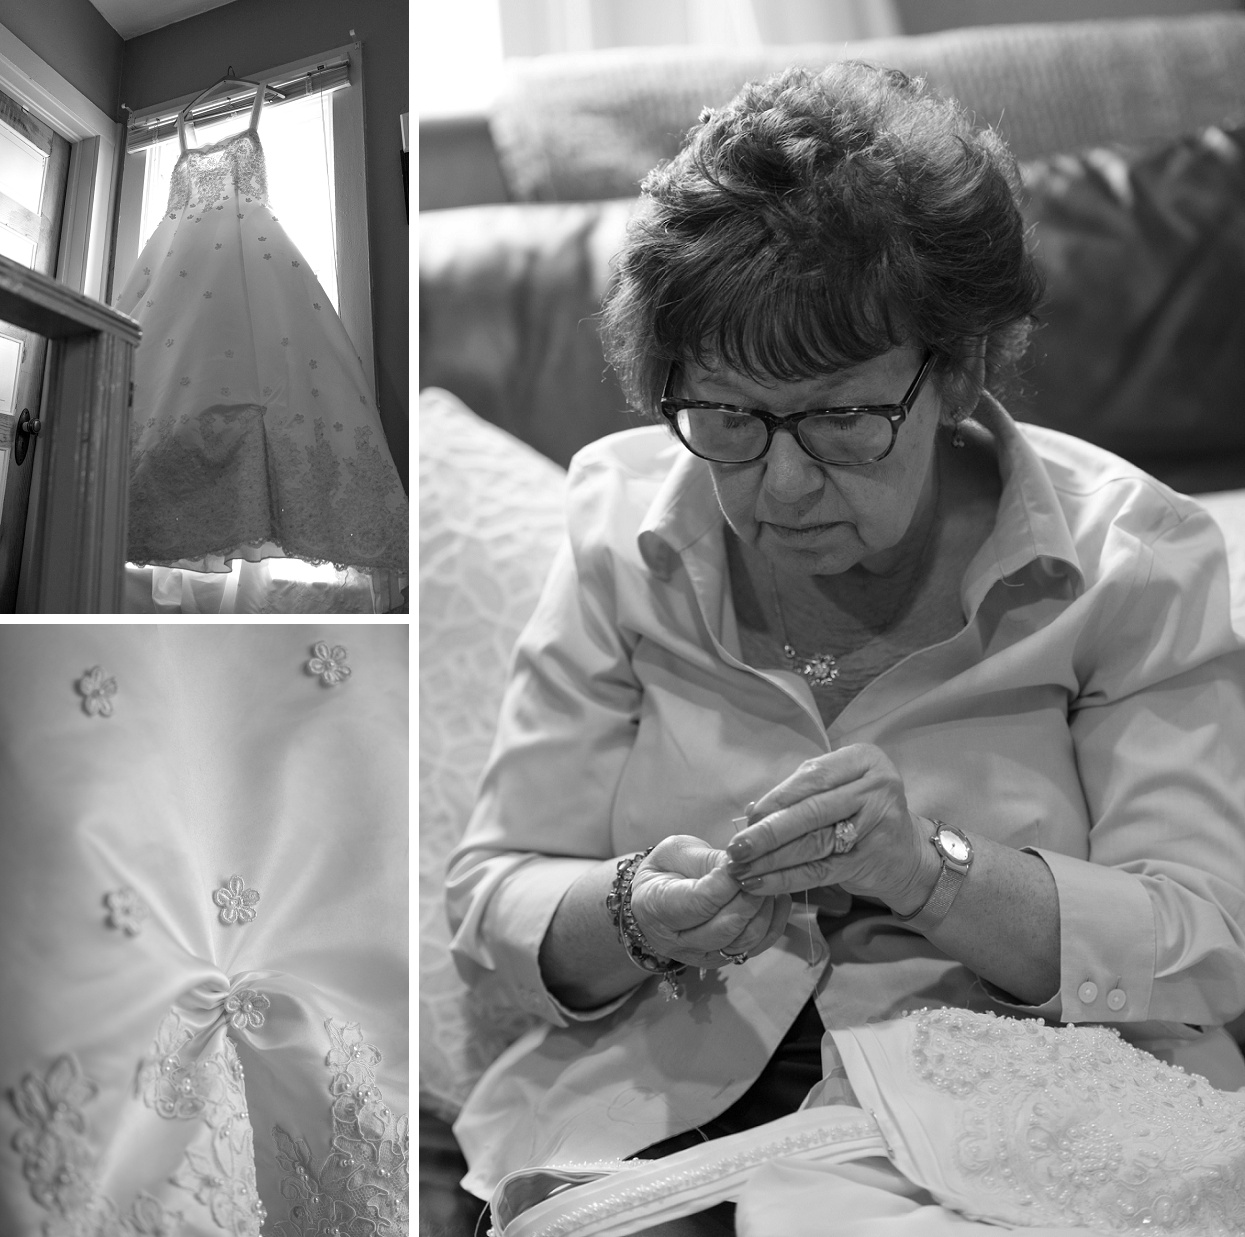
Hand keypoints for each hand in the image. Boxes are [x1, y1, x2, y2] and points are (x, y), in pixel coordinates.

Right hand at [629, 835, 791, 967]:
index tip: (744, 864)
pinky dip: (772, 925)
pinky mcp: (722, 959)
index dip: (726, 884)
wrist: (658, 896)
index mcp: (655, 907)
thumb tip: (741, 866)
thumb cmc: (665, 868)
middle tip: (764, 873)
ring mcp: (699, 955)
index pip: (698, 902)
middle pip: (723, 928)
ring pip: (742, 942)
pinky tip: (779, 901)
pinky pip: (755, 948)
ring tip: (770, 884)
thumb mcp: (677, 851)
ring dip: (763, 912)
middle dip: (750, 899)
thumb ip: (707, 860)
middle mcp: (675, 941)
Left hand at [724, 745, 938, 914]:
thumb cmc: (861, 813)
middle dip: (767, 832)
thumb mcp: (838, 790)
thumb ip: (800, 794)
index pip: (812, 777)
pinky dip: (785, 878)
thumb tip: (752, 812)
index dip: (776, 798)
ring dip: (770, 859)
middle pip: (810, 811)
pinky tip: (760, 883)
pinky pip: (819, 870)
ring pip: (812, 842)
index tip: (748, 818)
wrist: (907, 854)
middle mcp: (876, 787)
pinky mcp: (871, 859)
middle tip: (737, 847)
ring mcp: (878, 824)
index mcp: (864, 759)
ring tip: (741, 868)